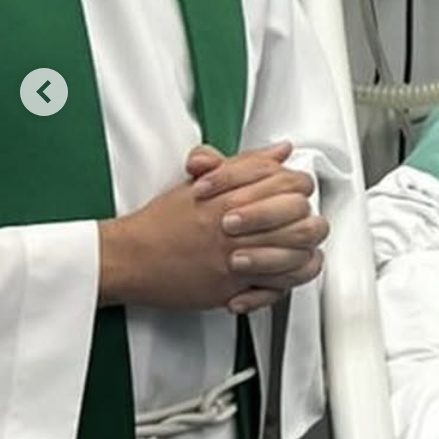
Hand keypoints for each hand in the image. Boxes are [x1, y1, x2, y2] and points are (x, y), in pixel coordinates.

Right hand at [98, 142, 328, 313]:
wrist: (129, 257)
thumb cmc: (161, 222)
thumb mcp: (201, 180)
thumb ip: (245, 164)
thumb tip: (280, 151)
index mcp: (232, 195)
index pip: (291, 184)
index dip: (299, 187)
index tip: (294, 193)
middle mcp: (237, 226)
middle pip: (301, 218)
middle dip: (307, 219)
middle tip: (302, 222)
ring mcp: (236, 259)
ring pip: (296, 255)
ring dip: (302, 251)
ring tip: (296, 249)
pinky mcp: (230, 287)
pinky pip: (276, 287)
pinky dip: (285, 283)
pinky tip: (280, 275)